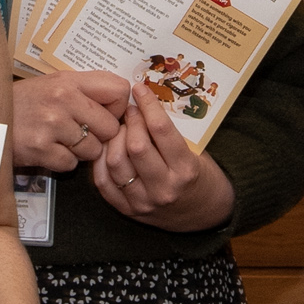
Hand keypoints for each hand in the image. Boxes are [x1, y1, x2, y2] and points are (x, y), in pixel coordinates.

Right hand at [12, 70, 133, 172]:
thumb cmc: (23, 103)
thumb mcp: (53, 85)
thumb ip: (86, 90)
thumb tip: (124, 101)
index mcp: (69, 80)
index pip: (120, 91)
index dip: (118, 108)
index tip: (106, 114)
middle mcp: (62, 99)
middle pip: (110, 127)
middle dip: (99, 135)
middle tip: (80, 132)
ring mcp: (51, 124)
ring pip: (93, 150)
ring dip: (80, 151)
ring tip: (60, 140)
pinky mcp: (40, 149)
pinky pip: (71, 164)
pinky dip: (61, 162)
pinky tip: (48, 150)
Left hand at [93, 96, 234, 230]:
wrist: (202, 214)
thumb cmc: (200, 176)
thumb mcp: (196, 153)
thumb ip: (171, 134)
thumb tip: (144, 103)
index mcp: (186, 170)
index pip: (161, 130)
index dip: (147, 104)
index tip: (140, 90)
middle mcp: (164, 188)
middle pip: (135, 146)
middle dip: (130, 121)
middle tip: (130, 110)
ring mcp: (144, 202)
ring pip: (115, 162)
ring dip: (113, 139)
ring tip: (119, 129)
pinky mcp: (128, 210)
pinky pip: (103, 182)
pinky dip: (101, 160)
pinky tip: (108, 148)